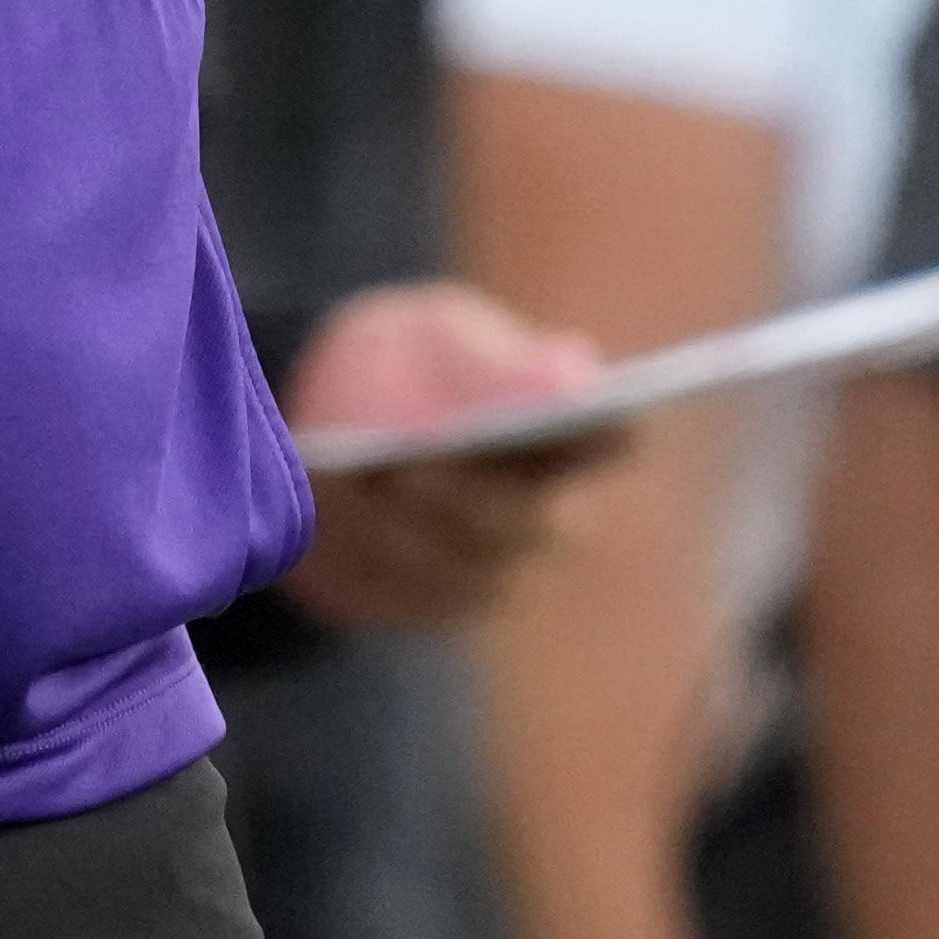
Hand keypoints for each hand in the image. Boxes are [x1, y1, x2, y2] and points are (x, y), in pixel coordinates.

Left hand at [279, 278, 620, 635]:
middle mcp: (550, 507)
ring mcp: (497, 564)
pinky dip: (363, 553)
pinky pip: (409, 597)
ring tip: (337, 480)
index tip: (556, 419)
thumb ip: (490, 362)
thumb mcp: (433, 337)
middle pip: (532, 523)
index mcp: (570, 427)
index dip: (608, 429)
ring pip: (467, 571)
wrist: (318, 420)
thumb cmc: (400, 359)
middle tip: (404, 468)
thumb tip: (578, 375)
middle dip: (465, 499)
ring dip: (396, 528)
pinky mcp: (435, 601)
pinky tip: (323, 511)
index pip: (620, 434)